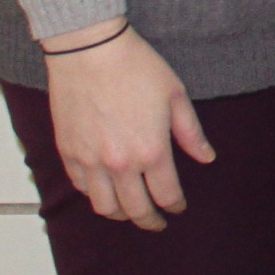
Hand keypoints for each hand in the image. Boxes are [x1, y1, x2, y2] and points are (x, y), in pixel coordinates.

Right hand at [40, 22, 212, 230]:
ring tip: (130, 211)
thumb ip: (191, 133)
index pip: (166, 195)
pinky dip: (94, 195)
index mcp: (152, 151)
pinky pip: (81, 187)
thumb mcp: (175, 96)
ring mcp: (90, 161)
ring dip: (120, 214)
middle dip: (149, 220)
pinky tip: (104, 190)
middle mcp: (120, 163)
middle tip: (156, 222)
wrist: (90, 51)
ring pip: (104, 206)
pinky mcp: (68, 152)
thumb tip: (206, 158)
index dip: (175, 206)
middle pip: (136, 209)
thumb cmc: (136, 68)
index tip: (178, 207)